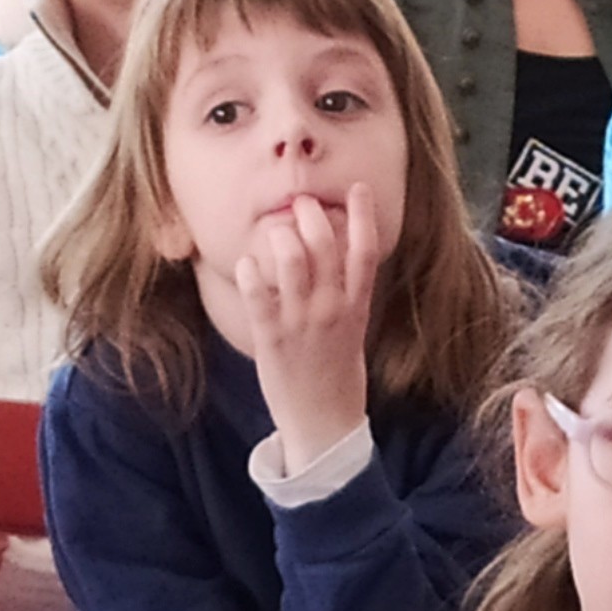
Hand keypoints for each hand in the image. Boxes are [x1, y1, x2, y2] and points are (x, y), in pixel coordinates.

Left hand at [237, 183, 382, 476]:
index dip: (362, 215)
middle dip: (310, 215)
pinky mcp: (271, 336)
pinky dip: (249, 271)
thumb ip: (346, 292)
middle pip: (324, 245)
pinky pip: (257, 292)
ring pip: (290, 260)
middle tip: (298, 204)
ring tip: (272, 233)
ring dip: (279, 236)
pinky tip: (246, 264)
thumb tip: (338, 255)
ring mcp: (300, 322)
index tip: (357, 187)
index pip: (365, 252)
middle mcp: (331, 309)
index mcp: (355, 307)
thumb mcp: (353, 329)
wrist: (324, 423)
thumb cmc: (337, 374)